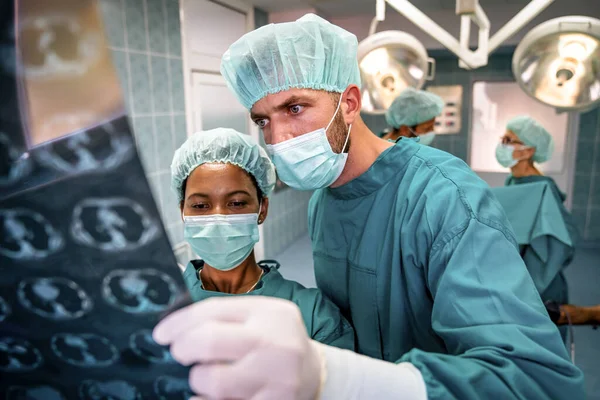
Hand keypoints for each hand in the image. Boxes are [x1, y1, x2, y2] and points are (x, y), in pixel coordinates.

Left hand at [153, 296, 322, 399]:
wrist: (314, 373)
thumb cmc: (279, 341)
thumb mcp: (261, 316)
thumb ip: (226, 316)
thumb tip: (175, 329)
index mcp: (270, 313)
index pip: (214, 311)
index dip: (180, 323)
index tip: (161, 334)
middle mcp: (275, 342)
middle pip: (210, 341)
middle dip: (184, 349)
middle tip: (180, 353)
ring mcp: (277, 377)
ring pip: (214, 381)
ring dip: (199, 380)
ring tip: (205, 376)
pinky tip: (209, 396)